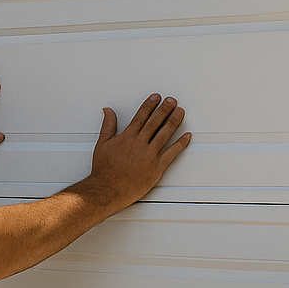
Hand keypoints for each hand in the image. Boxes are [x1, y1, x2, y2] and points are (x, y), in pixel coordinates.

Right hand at [87, 94, 190, 212]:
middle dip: (164, 109)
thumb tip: (108, 112)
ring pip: (164, 134)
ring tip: (180, 112)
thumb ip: (108, 126)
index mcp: (127, 137)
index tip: (156, 97)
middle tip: (172, 101)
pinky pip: (171, 154)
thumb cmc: (104, 170)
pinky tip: (186, 137)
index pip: (141, 116)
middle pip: (155, 122)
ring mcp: (149, 155)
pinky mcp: (156, 168)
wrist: (108, 189)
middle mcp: (140, 144)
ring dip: (173, 121)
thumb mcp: (102, 144)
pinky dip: (180, 144)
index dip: (150, 105)